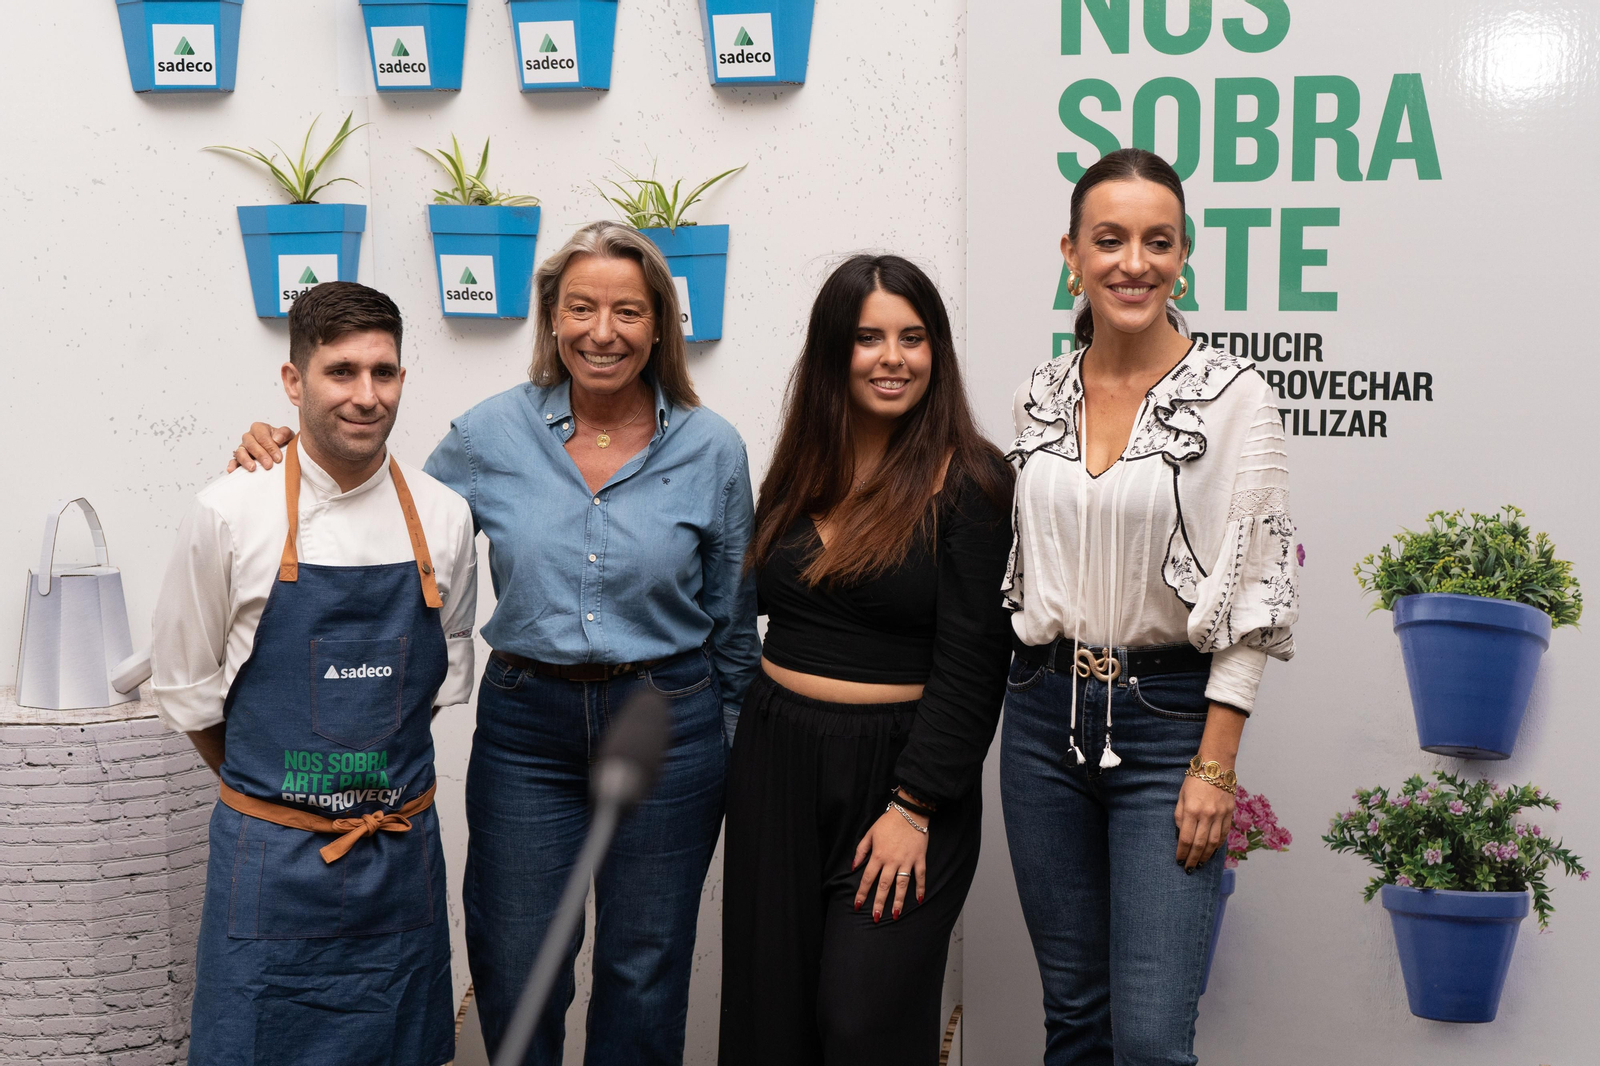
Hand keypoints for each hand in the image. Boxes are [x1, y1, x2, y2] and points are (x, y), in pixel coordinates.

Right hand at [227, 423, 294, 472]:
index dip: (270, 447)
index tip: (278, 458)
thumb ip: (284, 433)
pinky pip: (234, 461)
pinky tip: (232, 470)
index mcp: (259, 428)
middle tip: (269, 465)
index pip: (262, 436)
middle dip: (260, 455)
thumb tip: (277, 439)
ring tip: (253, 468)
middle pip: (251, 444)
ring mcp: (243, 448)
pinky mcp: (240, 458)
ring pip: (240, 452)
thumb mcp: (287, 435)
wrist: (281, 450)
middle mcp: (249, 437)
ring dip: (245, 460)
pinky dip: (232, 465)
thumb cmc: (282, 442)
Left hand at [852, 806, 928, 921]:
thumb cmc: (887, 822)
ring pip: (902, 885)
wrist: (909, 812)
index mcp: (878, 855)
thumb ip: (861, 851)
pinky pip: (920, 876)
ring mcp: (906, 860)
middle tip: (875, 918)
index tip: (858, 906)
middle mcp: (891, 861)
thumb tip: (853, 867)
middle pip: (884, 886)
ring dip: (898, 901)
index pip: (867, 878)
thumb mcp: (870, 833)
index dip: (862, 893)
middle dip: (879, 903)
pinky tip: (919, 900)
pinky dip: (920, 888)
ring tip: (895, 915)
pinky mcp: (919, 858)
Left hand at [1174, 773, 1234, 871]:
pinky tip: (1213, 852)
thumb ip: (1180, 815)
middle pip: (1200, 844)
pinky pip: (1224, 834)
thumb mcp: (1181, 796)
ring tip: (1201, 864)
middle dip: (1194, 858)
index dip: (1182, 852)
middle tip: (1189, 868)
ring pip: (1214, 842)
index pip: (1186, 838)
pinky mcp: (1230, 813)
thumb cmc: (1194, 780)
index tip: (1179, 860)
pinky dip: (1218, 845)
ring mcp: (1220, 815)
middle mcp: (1207, 815)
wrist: (1216, 766)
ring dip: (1207, 856)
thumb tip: (1181, 834)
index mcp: (1192, 810)